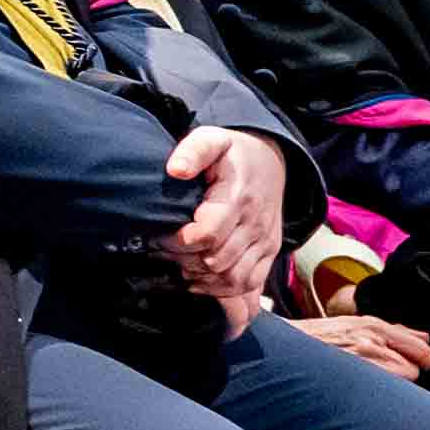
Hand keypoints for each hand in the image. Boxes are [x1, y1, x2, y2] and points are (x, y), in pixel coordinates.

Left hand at [162, 122, 287, 317]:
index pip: (207, 235)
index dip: (178, 242)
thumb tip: (175, 170)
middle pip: (216, 262)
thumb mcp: (211, 139)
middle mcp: (255, 224)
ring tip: (181, 267)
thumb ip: (193, 150)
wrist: (270, 161)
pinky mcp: (269, 252)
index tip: (159, 236)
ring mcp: (264, 241)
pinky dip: (223, 290)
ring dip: (203, 281)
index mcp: (238, 197)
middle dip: (184, 262)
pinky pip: (249, 283)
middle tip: (165, 253)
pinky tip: (202, 280)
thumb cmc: (232, 153)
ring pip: (233, 279)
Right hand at [283, 308, 429, 377]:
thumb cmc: (317, 339)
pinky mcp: (353, 378)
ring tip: (373, 380)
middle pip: (412, 367)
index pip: (417, 344)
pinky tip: (367, 387)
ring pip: (400, 379)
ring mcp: (361, 361)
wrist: (286, 350)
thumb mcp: (356, 324)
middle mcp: (370, 342)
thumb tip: (424, 336)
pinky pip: (382, 389)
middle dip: (407, 370)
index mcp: (372, 326)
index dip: (425, 356)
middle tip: (388, 370)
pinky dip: (380, 390)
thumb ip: (394, 331)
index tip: (428, 362)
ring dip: (393, 381)